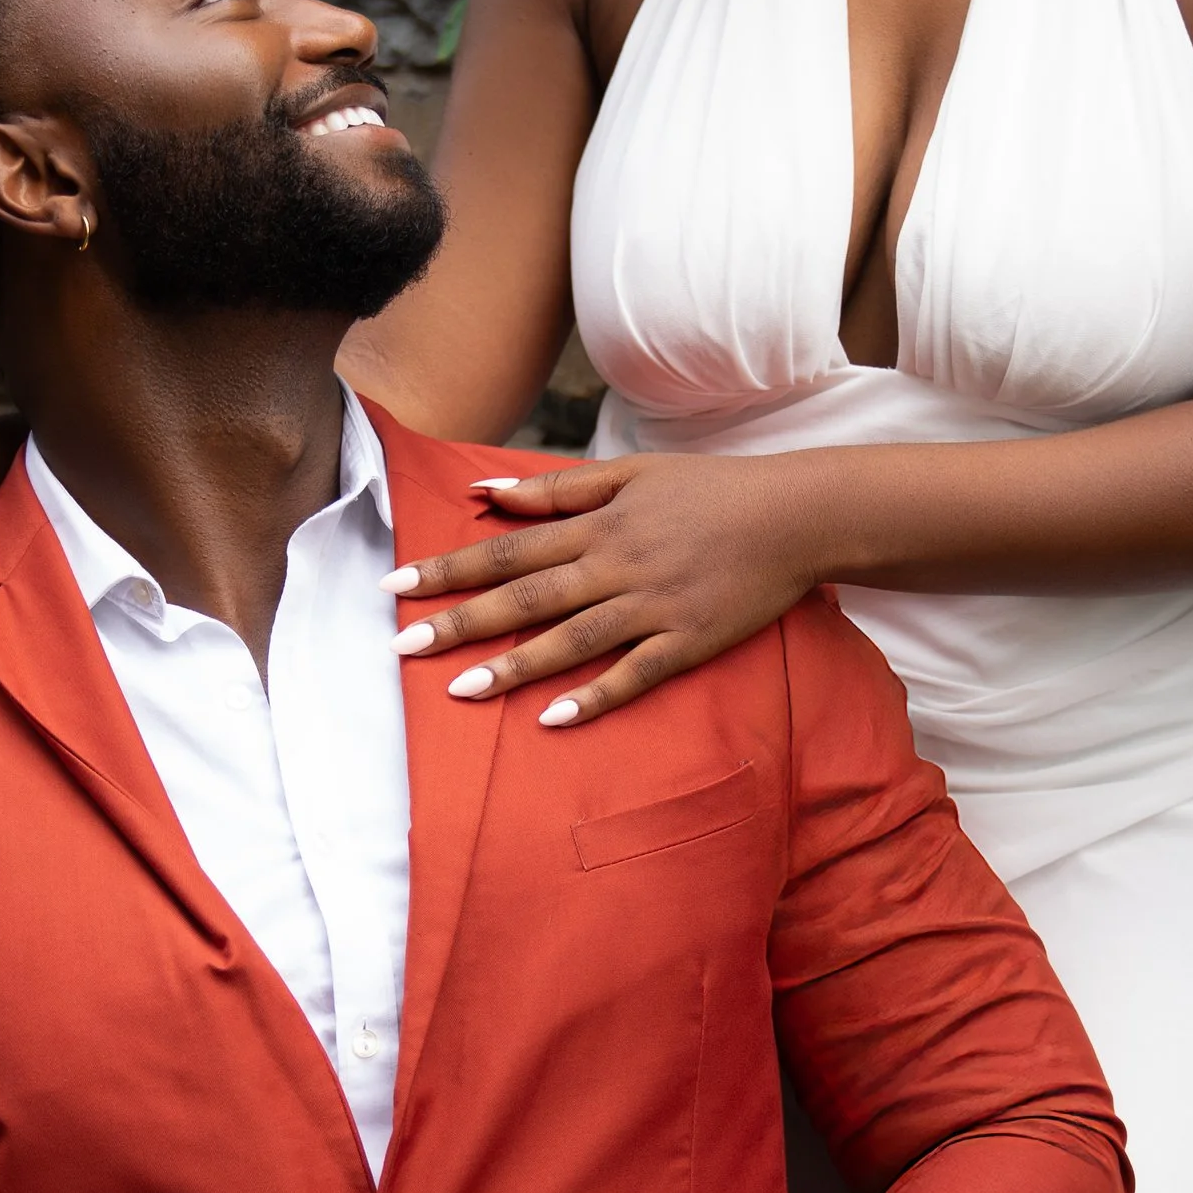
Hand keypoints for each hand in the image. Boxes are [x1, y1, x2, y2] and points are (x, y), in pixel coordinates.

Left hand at [385, 453, 823, 726]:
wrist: (796, 515)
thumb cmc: (710, 491)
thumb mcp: (632, 473)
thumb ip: (558, 489)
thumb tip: (486, 495)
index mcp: (599, 524)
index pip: (509, 547)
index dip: (451, 567)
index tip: (395, 584)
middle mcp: (617, 565)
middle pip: (527, 595)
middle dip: (462, 621)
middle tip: (402, 647)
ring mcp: (653, 606)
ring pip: (572, 639)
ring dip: (516, 666)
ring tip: (462, 691)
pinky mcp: (688, 640)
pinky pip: (635, 674)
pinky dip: (596, 696)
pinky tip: (554, 720)